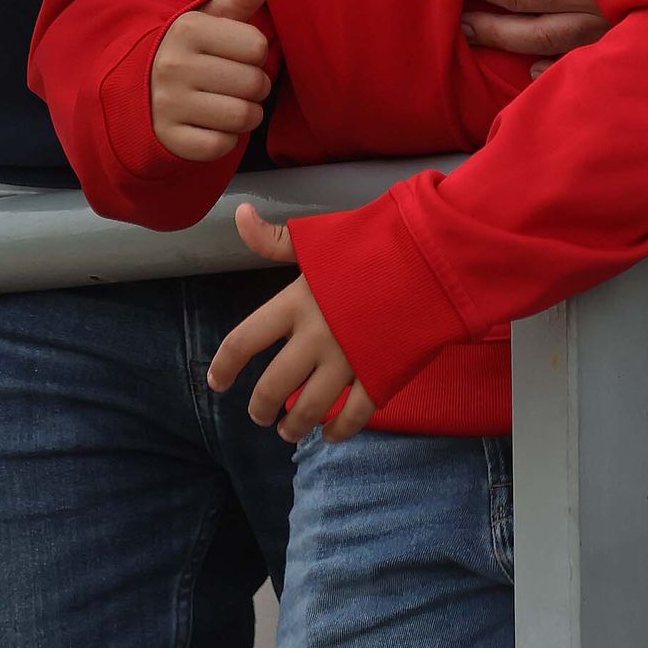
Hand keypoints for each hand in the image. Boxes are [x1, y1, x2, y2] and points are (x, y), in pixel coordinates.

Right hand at [149, 0, 273, 161]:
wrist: (136, 87)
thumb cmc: (189, 49)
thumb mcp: (212, 17)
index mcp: (187, 29)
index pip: (257, 46)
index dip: (254, 54)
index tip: (235, 55)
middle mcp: (173, 65)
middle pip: (254, 83)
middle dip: (255, 86)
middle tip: (237, 83)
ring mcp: (167, 104)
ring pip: (242, 116)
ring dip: (246, 115)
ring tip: (231, 104)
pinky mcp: (168, 138)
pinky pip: (221, 146)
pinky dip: (225, 139)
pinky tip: (212, 125)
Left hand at [208, 206, 375, 441]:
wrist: (431, 258)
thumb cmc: (372, 243)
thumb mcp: (318, 237)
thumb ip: (274, 239)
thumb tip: (239, 214)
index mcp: (295, 303)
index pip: (243, 341)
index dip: (224, 366)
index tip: (215, 383)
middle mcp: (315, 339)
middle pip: (273, 386)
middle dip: (261, 407)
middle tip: (259, 415)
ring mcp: (347, 362)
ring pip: (309, 408)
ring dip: (294, 425)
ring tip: (288, 430)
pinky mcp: (379, 377)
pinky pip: (353, 416)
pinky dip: (339, 430)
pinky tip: (330, 433)